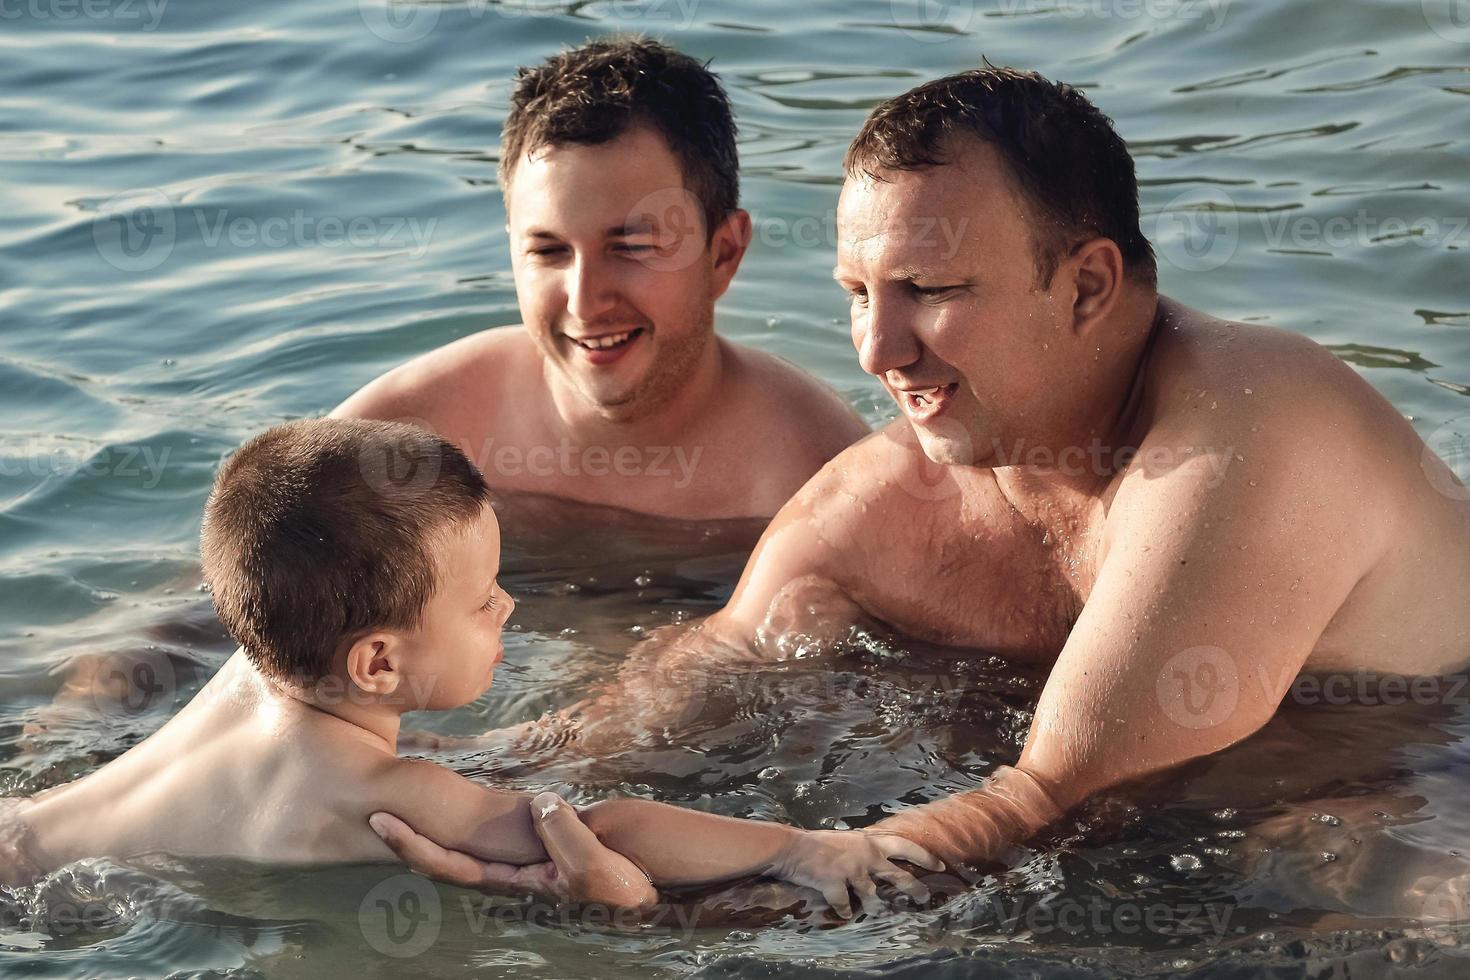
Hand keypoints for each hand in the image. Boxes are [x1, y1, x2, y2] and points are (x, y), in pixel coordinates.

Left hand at [369, 792, 657, 911]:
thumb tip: (541, 805)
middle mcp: (513, 866)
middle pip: (449, 850)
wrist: (656, 879)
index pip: (451, 866)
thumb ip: (565, 838)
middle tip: (372, 803)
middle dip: (410, 831)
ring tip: (404, 790)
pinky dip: (474, 803)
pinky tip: (459, 788)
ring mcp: (529, 847)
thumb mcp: (595, 868)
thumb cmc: (626, 887)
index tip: (379, 821)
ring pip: (472, 832)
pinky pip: (502, 815)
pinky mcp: (549, 828)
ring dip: (437, 816)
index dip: (412, 846)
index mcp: (514, 883)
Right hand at [765, 828, 943, 917]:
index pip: (905, 846)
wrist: (793, 847)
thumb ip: (862, 848)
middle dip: (914, 889)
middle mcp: (866, 856)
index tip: (939, 865)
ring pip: (873, 897)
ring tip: (880, 913)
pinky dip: (845, 911)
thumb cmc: (818, 842)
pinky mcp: (836, 884)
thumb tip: (876, 857)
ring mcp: (852, 871)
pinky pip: (845, 905)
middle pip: (898, 876)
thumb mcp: (846, 839)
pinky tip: (843, 913)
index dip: (924, 856)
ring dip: (876, 907)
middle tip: (924, 898)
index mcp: (869, 842)